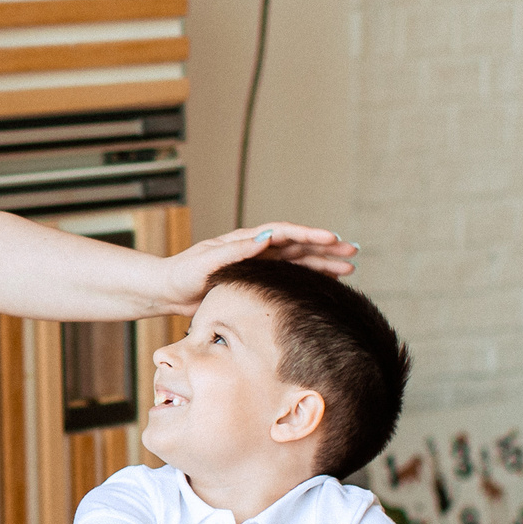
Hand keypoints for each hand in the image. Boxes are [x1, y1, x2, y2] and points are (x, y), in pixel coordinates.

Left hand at [157, 223, 355, 311]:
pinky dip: (309, 279)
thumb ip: (235, 251)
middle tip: (353, 252)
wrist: (168, 290)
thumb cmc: (183, 274)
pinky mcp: (257, 281)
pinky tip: (327, 284)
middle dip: (326, 247)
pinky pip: (290, 278)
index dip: (310, 235)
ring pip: (299, 261)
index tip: (332, 238)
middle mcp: (257, 249)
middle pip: (299, 245)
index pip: (285, 233)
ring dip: (323, 264)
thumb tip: (265, 238)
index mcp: (246, 240)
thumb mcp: (206, 262)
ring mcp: (259, 265)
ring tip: (349, 268)